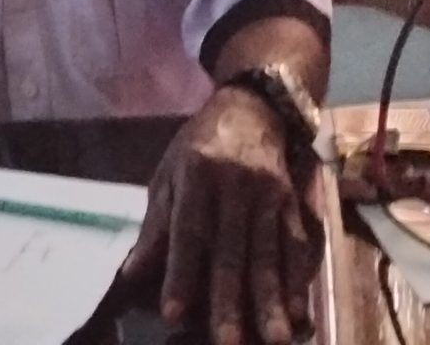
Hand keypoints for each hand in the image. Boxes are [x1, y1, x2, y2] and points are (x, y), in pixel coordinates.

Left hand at [120, 86, 323, 344]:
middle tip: (227, 343)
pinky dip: (296, 281)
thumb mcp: (168, 173)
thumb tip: (132, 273)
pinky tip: (297, 312)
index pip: (188, 231)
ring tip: (273, 339)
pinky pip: (295, 245)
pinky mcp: (291, 201)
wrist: (252, 108)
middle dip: (230, 301)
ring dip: (270, 301)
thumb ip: (155, 225)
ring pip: (268, 254)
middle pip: (231, 251)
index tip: (173, 313)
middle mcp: (235, 184)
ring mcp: (268, 194)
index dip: (180, 273)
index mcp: (197, 174)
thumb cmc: (199, 145)